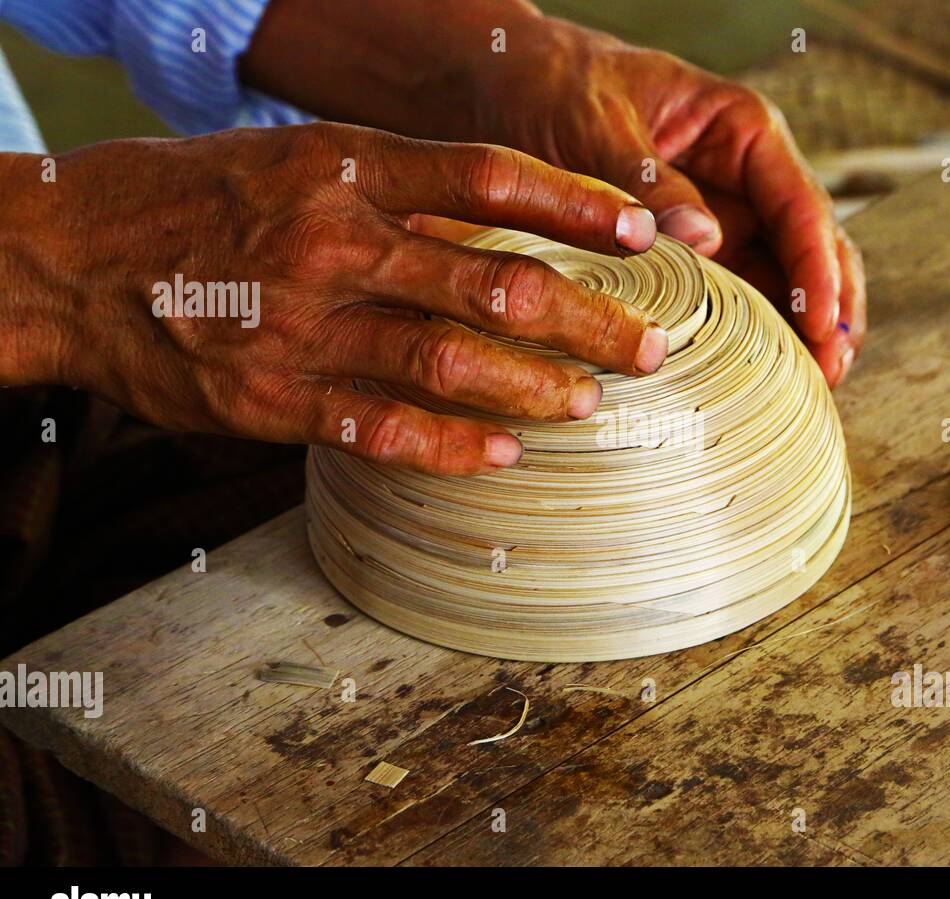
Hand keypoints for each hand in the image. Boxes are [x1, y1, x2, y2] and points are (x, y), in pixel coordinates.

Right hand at [0, 123, 666, 473]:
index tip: (647, 232)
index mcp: (347, 169)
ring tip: (591, 403)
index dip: (578, 205)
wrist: (70, 256)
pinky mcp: (270, 399)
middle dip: (588, 319)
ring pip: (450, 360)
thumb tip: (497, 229)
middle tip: (649, 348)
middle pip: (494, 281)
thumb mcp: (295, 162)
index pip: (490, 178)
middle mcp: (335, 242)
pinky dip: (450, 446)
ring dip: (535, 386)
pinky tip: (504, 454)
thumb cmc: (198, 202)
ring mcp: (303, 325)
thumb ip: (392, 195)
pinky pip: (380, 429)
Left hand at [242, 0, 865, 386]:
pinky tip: (754, 379)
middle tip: (827, 374)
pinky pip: (730, 299)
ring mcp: (718, 219)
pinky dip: (749, 338)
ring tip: (809, 389)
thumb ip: (647, 180)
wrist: (502, 86)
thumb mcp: (593, 126)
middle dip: (829, 312)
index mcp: (739, 132)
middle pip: (811, 250)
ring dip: (799, 334)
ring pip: (781, 282)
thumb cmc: (552, 87)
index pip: (802, 207)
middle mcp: (741, 179)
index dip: (820, 273)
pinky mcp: (686, 256)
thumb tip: (706, 241)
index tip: (822, 330)